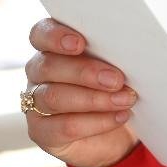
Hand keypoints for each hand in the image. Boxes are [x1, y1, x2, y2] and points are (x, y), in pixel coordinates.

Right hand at [23, 18, 139, 166]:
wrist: (121, 132)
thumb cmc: (118, 88)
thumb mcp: (118, 66)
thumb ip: (113, 53)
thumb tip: (131, 48)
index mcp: (53, 48)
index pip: (41, 34)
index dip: (55, 36)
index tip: (79, 43)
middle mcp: (39, 73)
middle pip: (48, 66)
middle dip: (85, 72)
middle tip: (117, 79)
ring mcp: (36, 104)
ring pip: (54, 97)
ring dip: (94, 99)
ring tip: (125, 100)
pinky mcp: (43, 132)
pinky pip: (63, 127)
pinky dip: (95, 122)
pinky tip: (119, 117)